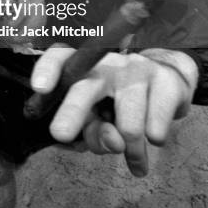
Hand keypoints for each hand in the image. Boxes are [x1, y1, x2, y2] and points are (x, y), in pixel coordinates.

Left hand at [31, 45, 197, 176]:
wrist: (168, 80)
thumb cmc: (118, 99)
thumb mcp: (97, 111)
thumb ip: (91, 129)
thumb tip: (109, 142)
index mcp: (84, 64)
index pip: (61, 57)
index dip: (48, 69)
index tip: (39, 88)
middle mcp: (107, 62)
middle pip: (86, 87)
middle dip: (72, 112)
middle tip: (59, 134)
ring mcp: (137, 70)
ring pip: (127, 125)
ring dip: (125, 149)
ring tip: (127, 149)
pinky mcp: (166, 83)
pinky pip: (155, 130)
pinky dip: (150, 147)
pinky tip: (151, 138)